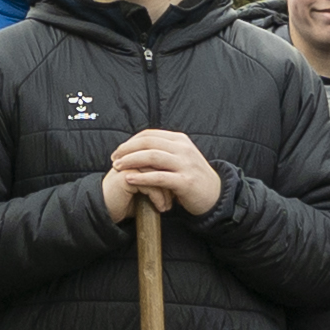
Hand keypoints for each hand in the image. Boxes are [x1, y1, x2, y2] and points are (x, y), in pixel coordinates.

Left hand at [94, 130, 220, 219]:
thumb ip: (164, 151)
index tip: (118, 151)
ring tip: (118, 167)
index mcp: (180, 140)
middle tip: (114, 158)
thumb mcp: (181, 158)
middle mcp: (183, 149)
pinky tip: (129, 179)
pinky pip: (159, 177)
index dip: (131, 141)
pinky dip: (142, 178)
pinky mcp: (185, 182)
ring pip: (152, 157)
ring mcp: (185, 164)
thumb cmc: (193, 177)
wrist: (215, 195)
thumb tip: (138, 147)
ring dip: (131, 161)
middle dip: (127, 149)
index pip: (150, 134)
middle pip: (148, 143)